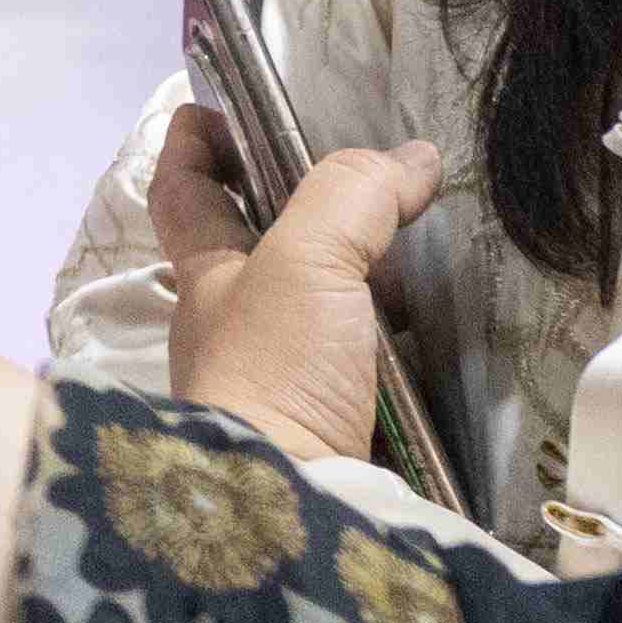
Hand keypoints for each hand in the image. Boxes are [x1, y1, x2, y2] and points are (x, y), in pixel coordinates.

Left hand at [147, 116, 441, 473]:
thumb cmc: (273, 373)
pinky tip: (437, 334)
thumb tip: (410, 158)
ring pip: (321, 307)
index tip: (223, 107)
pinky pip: (365, 367)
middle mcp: (233, 327)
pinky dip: (396, 344)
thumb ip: (350, 196)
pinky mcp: (332, 427)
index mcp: (205, 276)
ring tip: (431, 250)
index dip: (196, 144)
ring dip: (367, 280)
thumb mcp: (304, 260)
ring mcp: (281, 380)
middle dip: (313, 211)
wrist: (293, 515)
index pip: (183, 193)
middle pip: (264, 247)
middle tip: (382, 179)